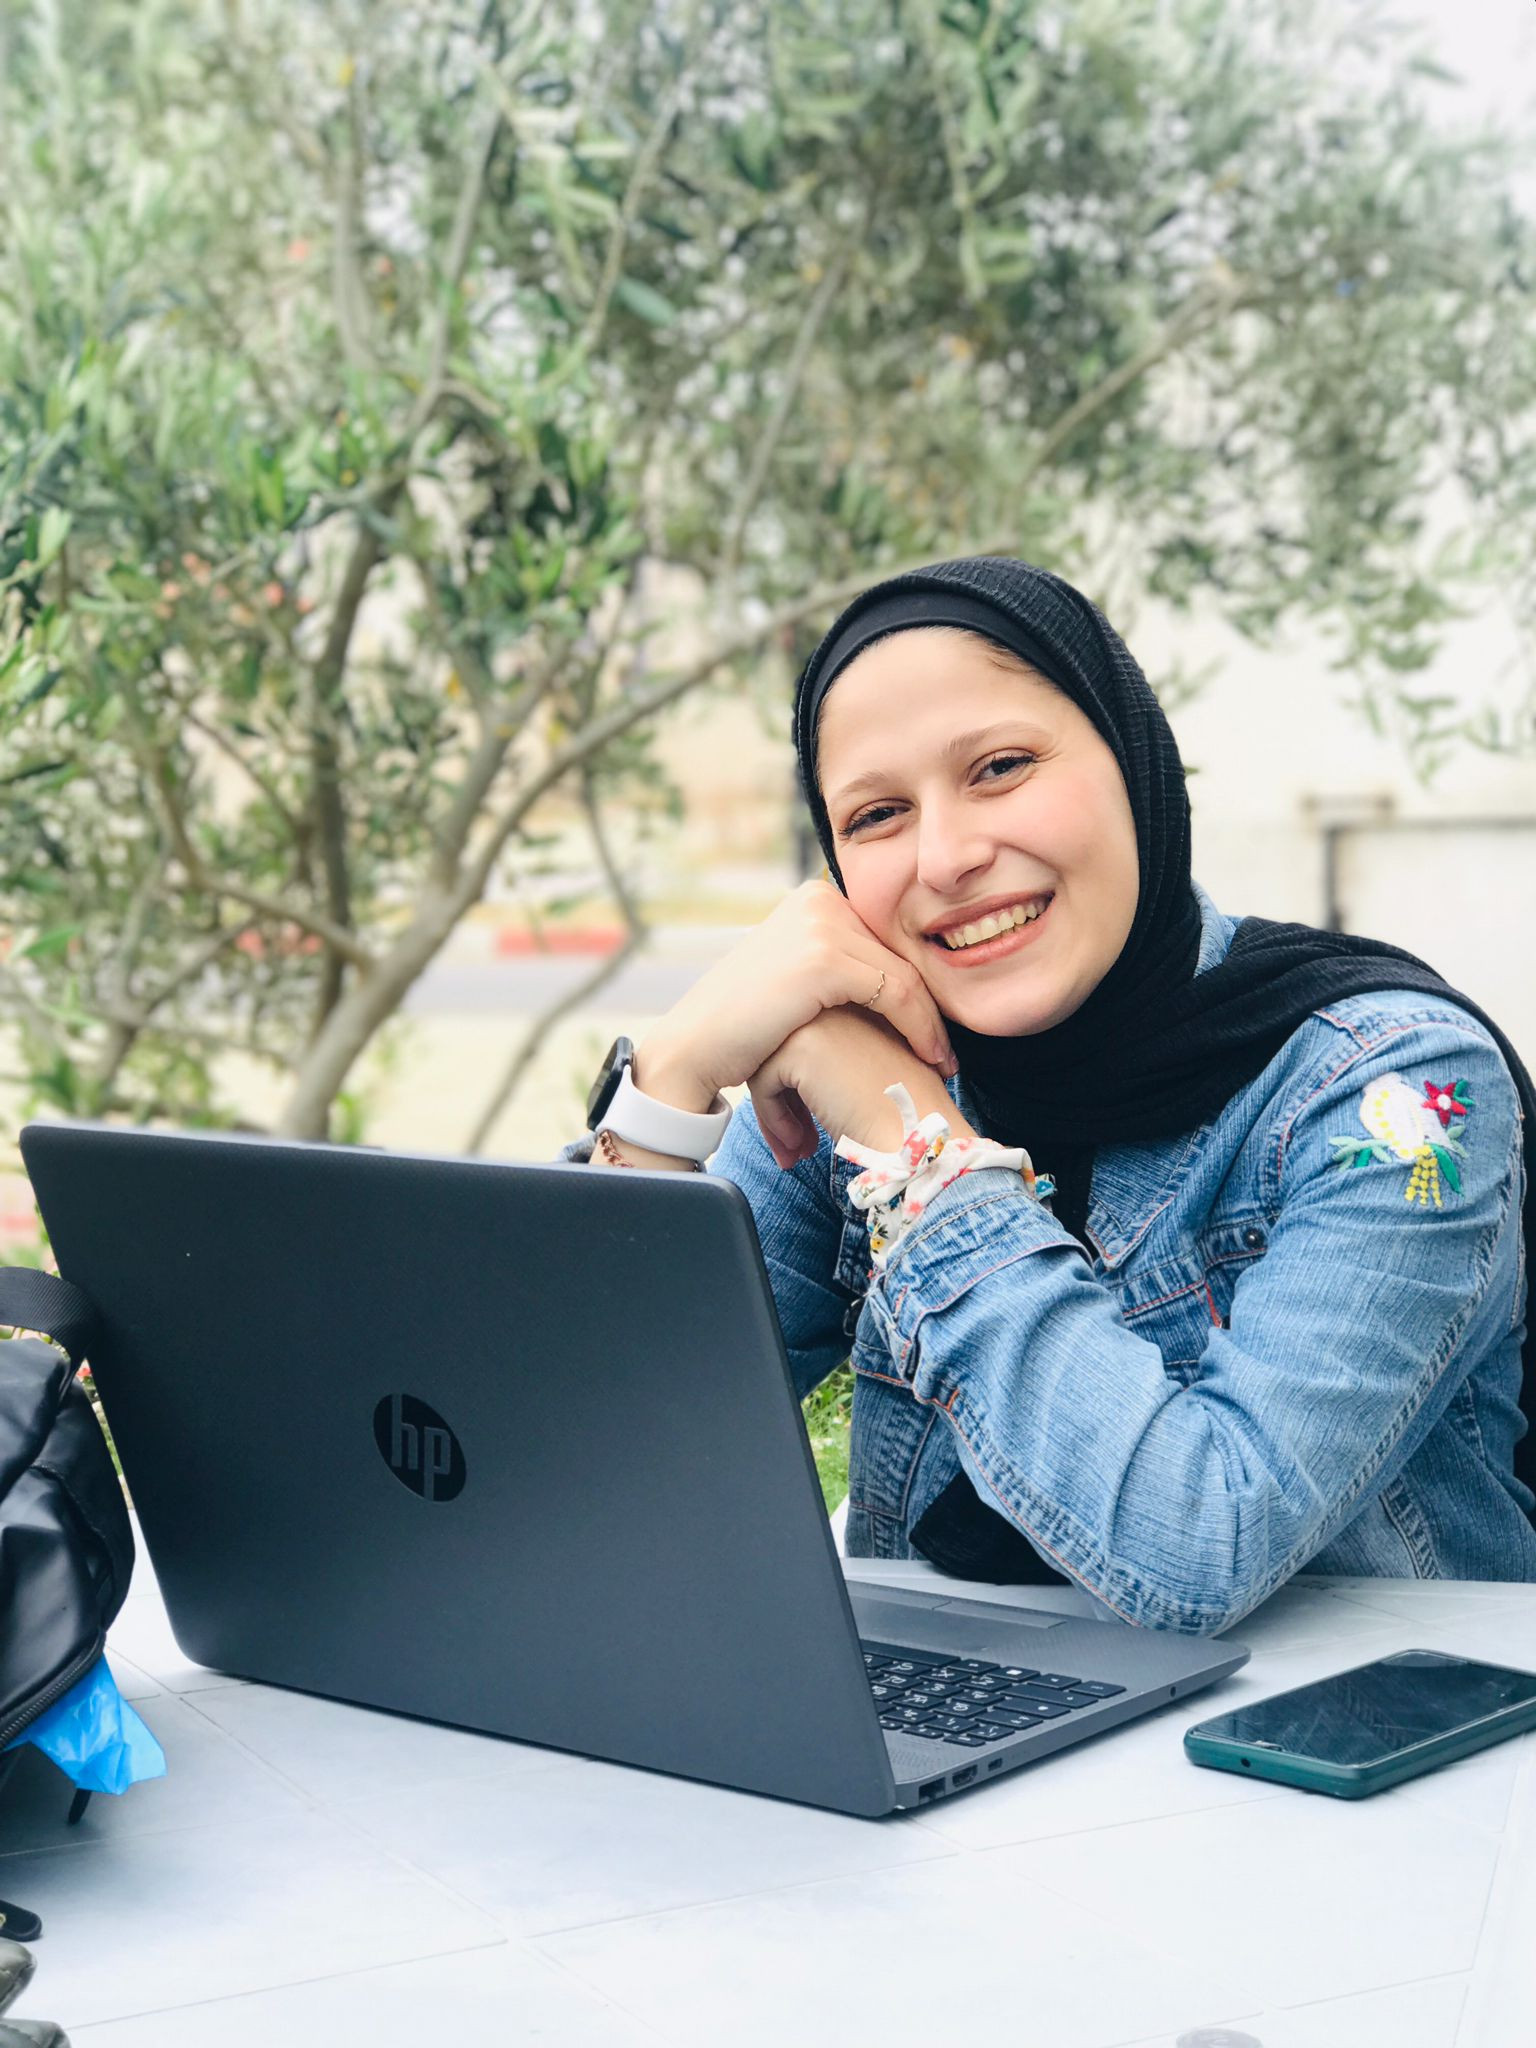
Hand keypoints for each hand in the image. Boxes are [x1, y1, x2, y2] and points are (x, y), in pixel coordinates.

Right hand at [636, 880, 956, 1112]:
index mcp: (814, 898)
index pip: (885, 941)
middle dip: (928, 1004)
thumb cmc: (744, 1026)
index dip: (917, 987)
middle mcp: (819, 899)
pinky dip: (920, 1027)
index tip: (936, 1031)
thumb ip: (837, 968)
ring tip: (943, 1061)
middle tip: (948, 1050)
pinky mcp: (824, 956)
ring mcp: (820, 923)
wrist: (696, 1047)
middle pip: (899, 953)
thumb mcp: (795, 980)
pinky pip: (896, 991)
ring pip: (905, 974)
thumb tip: (888, 986)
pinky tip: (930, 1057)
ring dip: (931, 1022)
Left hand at [747, 1007, 976, 1170]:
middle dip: (786, 1100)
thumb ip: (837, 1065)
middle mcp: (838, 1000)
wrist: (920, 1135)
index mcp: (859, 1005)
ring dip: (776, 1113)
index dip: (805, 1087)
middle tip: (797, 1141)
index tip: (812, 1126)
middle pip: (784, 1048)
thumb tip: (791, 1087)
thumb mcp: (872, 1075)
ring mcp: (819, 1017)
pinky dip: (774, 1118)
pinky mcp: (802, 1044)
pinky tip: (799, 1146)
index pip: (809, 1039)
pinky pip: (763, 1081)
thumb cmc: (908, 1117)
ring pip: (768, 1062)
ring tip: (795, 1150)